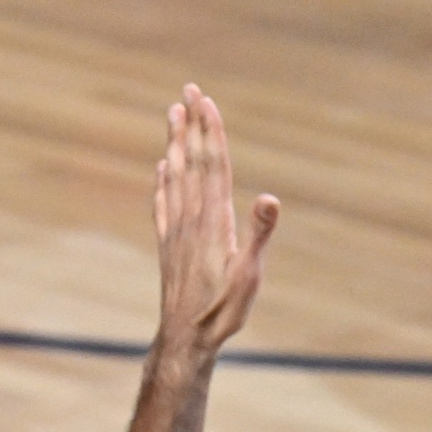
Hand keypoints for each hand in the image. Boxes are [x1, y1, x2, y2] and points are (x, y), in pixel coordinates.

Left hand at [153, 84, 278, 366]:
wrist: (184, 340)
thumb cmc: (222, 311)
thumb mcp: (249, 275)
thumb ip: (259, 235)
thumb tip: (270, 197)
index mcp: (214, 220)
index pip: (214, 165)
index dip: (211, 131)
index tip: (206, 101)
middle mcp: (192, 219)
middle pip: (193, 161)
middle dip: (192, 125)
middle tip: (188, 91)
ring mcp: (176, 232)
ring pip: (175, 177)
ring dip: (175, 144)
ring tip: (172, 115)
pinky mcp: (167, 247)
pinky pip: (163, 206)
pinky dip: (162, 182)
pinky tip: (161, 169)